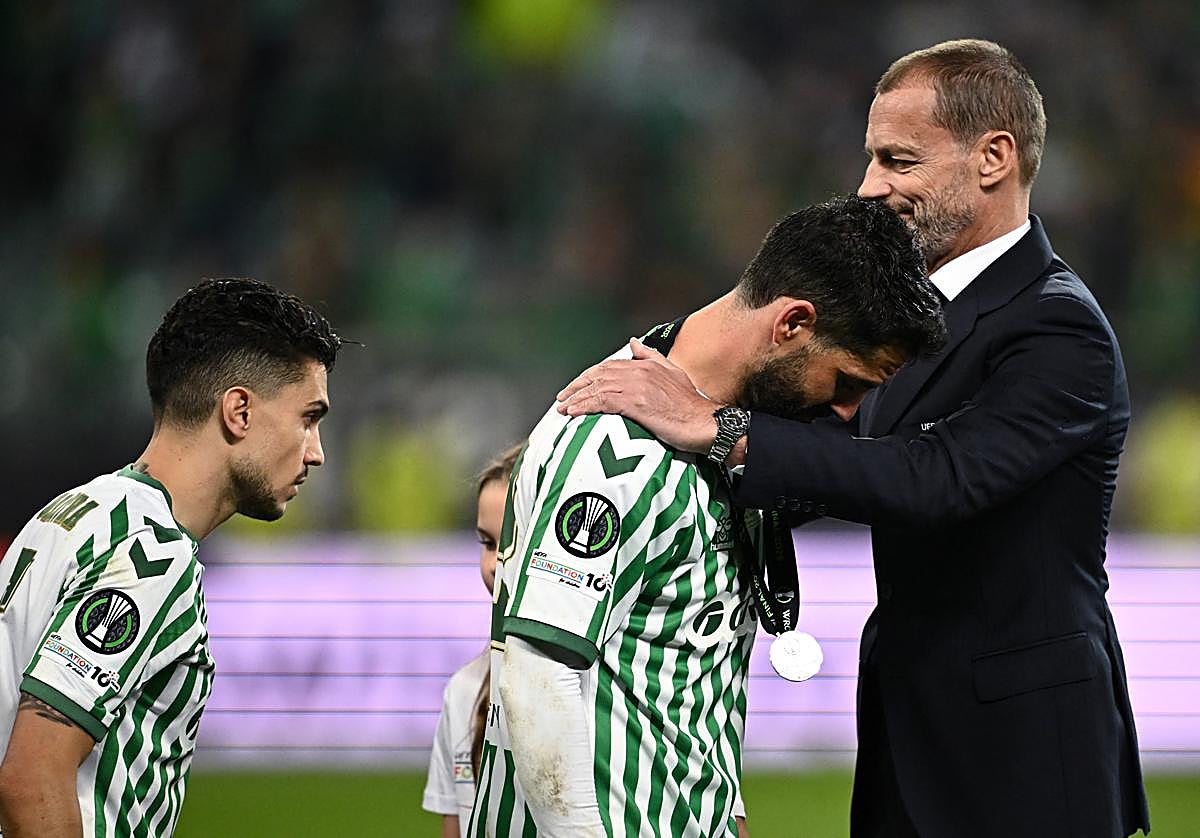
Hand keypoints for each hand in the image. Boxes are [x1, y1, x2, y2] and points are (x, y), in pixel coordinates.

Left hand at [556, 338, 719, 454]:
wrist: (705, 423)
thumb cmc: (691, 405)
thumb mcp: (673, 373)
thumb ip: (651, 356)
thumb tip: (633, 342)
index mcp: (645, 365)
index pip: (608, 367)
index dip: (589, 377)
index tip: (577, 386)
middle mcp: (638, 371)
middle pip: (598, 375)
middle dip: (577, 386)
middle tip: (562, 398)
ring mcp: (636, 387)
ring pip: (597, 388)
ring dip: (576, 397)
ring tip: (563, 408)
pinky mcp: (635, 403)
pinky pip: (602, 402)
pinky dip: (584, 406)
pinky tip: (574, 412)